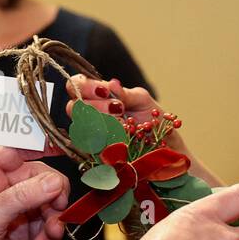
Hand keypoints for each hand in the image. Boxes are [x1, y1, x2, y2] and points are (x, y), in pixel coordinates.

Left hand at [0, 144, 69, 239]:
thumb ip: (22, 197)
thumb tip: (55, 181)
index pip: (15, 149)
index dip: (40, 146)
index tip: (64, 147)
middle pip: (39, 177)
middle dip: (52, 193)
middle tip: (58, 207)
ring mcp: (11, 211)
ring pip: (46, 202)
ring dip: (54, 217)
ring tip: (51, 233)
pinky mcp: (21, 234)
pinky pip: (45, 225)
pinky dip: (50, 234)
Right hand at [65, 74, 189, 156]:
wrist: (166, 146)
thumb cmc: (153, 120)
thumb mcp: (142, 100)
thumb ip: (125, 93)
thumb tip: (112, 84)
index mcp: (97, 97)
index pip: (75, 85)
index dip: (84, 86)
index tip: (105, 91)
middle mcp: (89, 115)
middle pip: (72, 107)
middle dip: (96, 106)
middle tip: (119, 108)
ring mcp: (91, 136)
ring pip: (82, 127)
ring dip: (104, 123)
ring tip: (125, 123)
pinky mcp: (97, 155)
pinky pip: (93, 146)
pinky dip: (109, 140)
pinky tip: (123, 137)